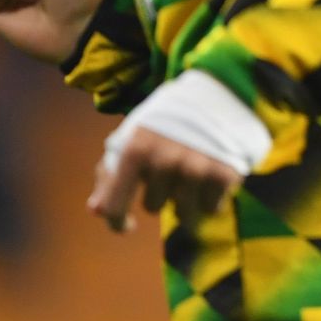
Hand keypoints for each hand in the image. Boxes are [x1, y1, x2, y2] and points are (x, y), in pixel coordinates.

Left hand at [88, 127, 240, 233]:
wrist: (220, 93)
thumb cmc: (167, 122)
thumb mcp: (134, 137)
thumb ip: (111, 174)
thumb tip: (96, 211)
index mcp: (135, 150)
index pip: (115, 207)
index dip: (118, 222)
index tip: (127, 226)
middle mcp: (164, 160)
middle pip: (152, 207)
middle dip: (159, 194)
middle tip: (170, 170)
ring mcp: (196, 168)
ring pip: (183, 214)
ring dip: (185, 202)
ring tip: (191, 177)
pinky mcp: (224, 174)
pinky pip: (210, 210)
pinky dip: (210, 200)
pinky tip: (211, 178)